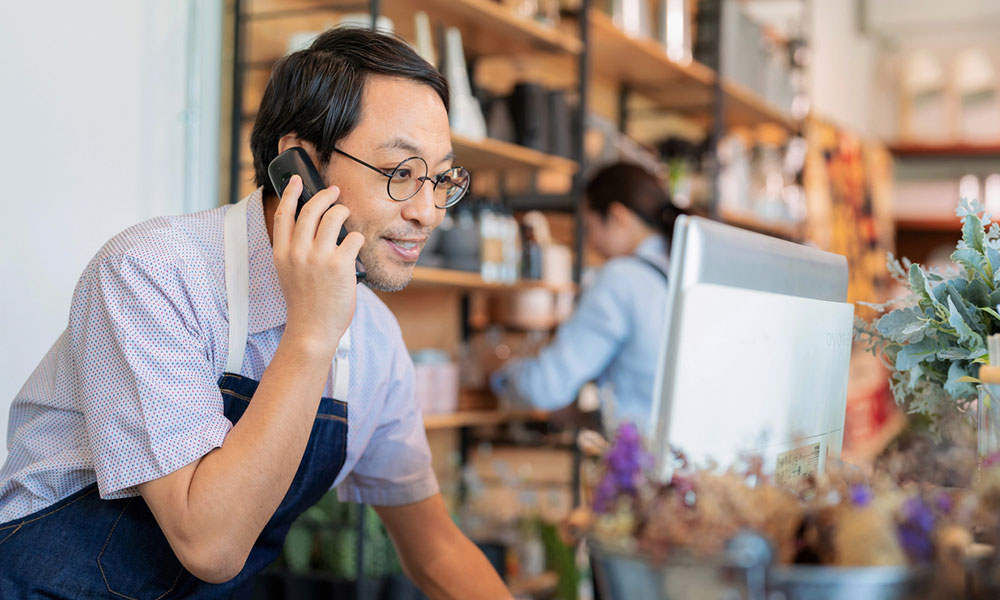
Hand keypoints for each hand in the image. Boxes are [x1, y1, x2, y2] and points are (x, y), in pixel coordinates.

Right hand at [272, 175, 363, 356]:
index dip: (290, 193)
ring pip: (334, 217)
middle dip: (325, 196)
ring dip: (343, 212)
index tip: (296, 180)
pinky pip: (354, 238)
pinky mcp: (340, 264)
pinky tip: (356, 247)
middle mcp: (298, 252)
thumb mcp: (290, 273)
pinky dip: (357, 239)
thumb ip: (296, 250)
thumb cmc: (305, 302)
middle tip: (334, 192)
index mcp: (282, 253)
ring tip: (347, 216)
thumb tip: (313, 225)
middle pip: (311, 210)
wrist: (312, 329)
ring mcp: (319, 257)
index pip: (284, 214)